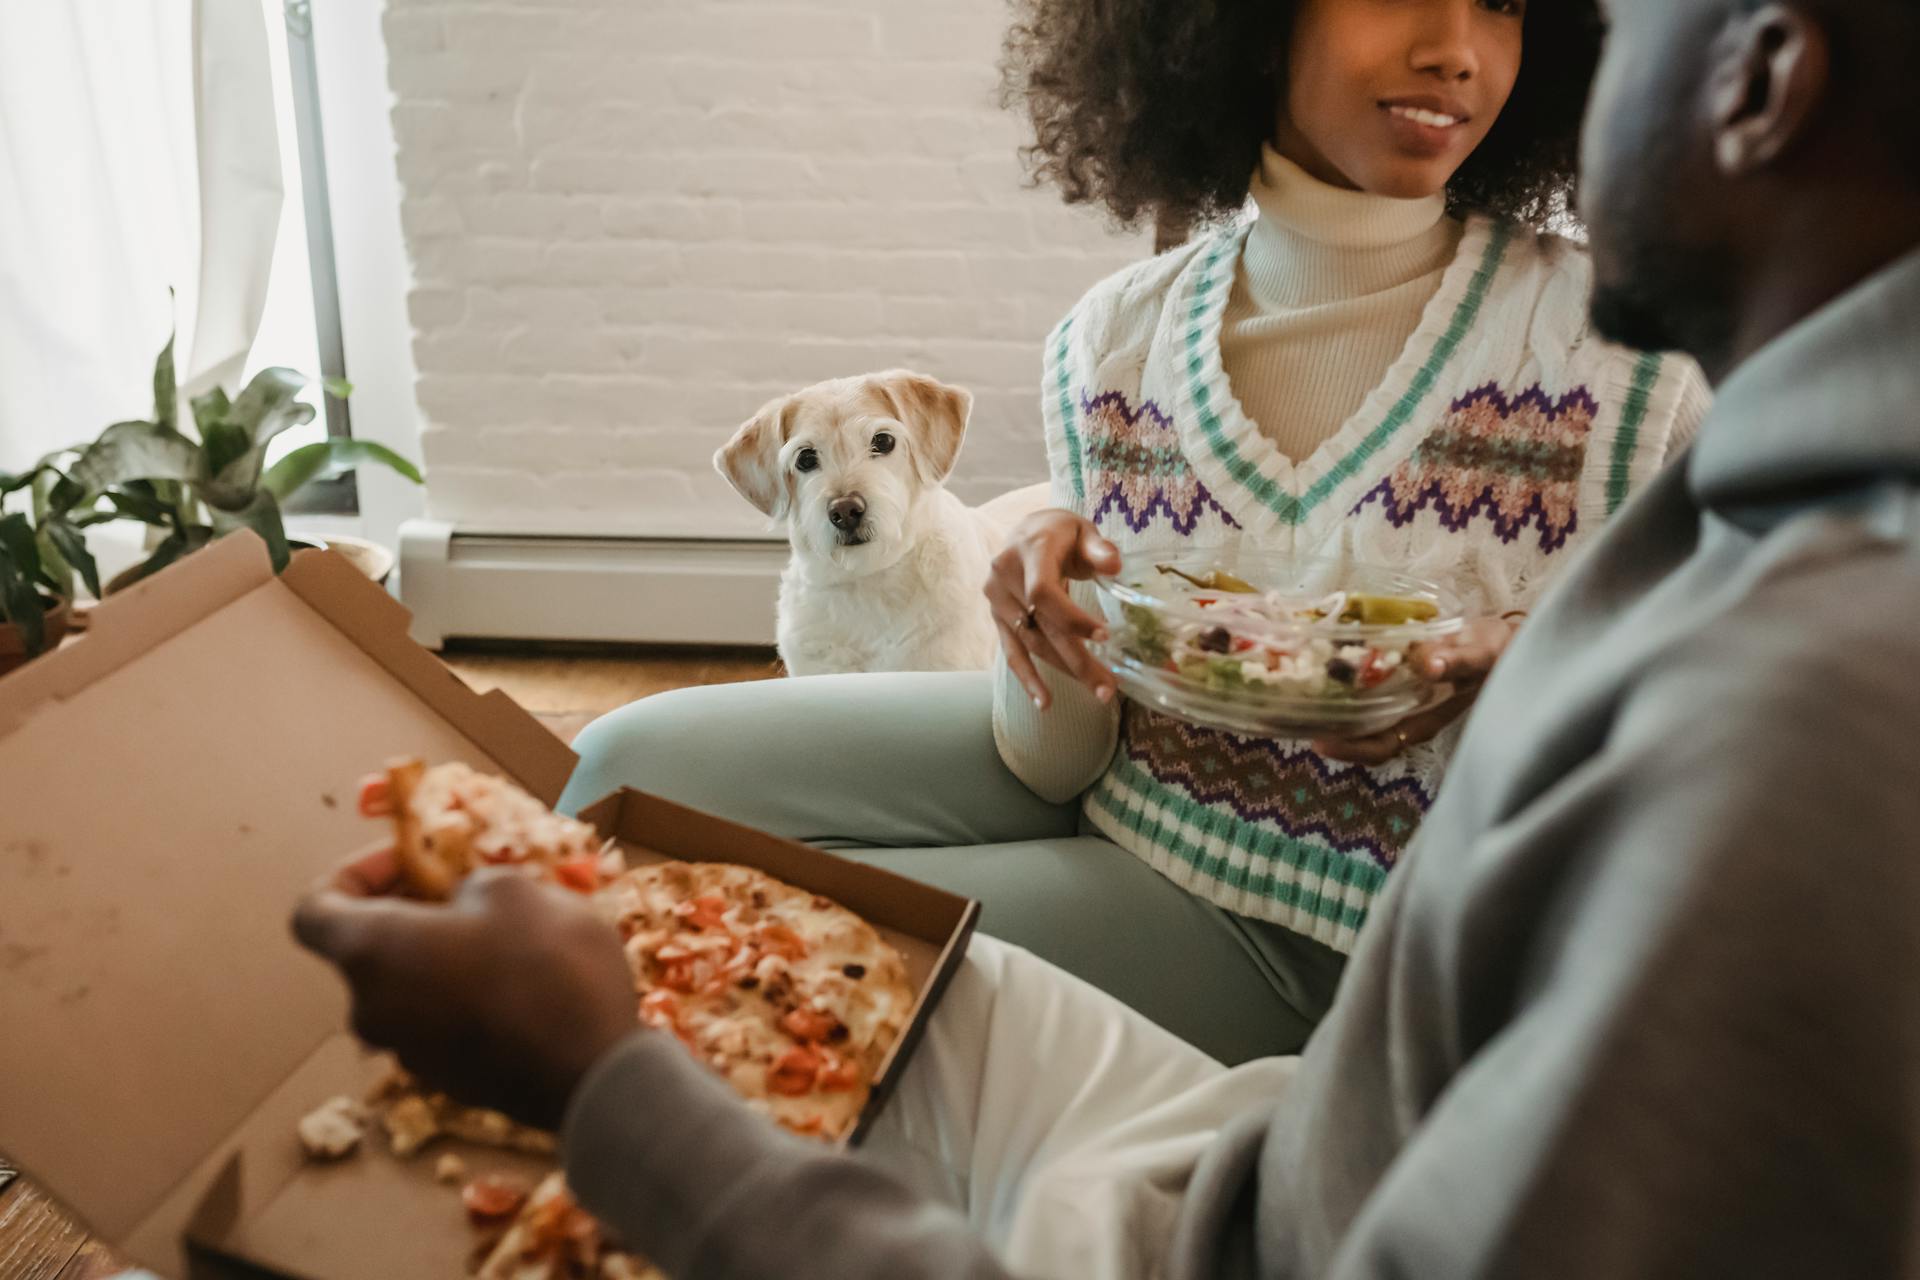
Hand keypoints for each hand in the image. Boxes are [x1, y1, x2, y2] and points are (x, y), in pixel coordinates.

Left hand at [291, 847, 637, 1131]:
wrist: (593, 1073)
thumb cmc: (546, 966)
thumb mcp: (514, 889)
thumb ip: (468, 885)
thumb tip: (463, 903)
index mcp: (370, 953)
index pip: (314, 910)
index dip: (354, 873)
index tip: (411, 859)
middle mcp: (372, 1008)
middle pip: (369, 948)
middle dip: (415, 909)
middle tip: (471, 888)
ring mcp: (407, 1052)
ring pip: (411, 985)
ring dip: (446, 952)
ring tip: (511, 932)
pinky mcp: (449, 1079)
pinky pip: (442, 1020)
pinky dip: (467, 992)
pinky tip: (526, 981)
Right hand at [985, 509, 1121, 709]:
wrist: (1026, 530)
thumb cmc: (1061, 533)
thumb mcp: (1083, 530)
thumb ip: (1098, 548)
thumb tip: (1113, 565)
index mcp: (1029, 550)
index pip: (1044, 592)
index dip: (1071, 618)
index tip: (1104, 636)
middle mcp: (1005, 575)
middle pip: (1042, 626)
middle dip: (1077, 659)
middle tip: (1108, 687)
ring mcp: (996, 598)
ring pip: (1032, 643)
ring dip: (1064, 670)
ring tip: (1098, 692)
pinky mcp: (996, 616)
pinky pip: (1011, 651)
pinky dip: (1027, 678)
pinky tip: (1044, 702)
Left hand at [1313, 615, 1519, 765]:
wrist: (1509, 641)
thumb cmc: (1499, 651)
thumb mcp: (1482, 652)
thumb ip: (1458, 660)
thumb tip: (1429, 665)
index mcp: (1426, 718)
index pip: (1381, 746)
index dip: (1350, 748)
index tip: (1320, 740)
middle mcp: (1409, 714)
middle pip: (1359, 734)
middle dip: (1326, 727)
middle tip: (1289, 712)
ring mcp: (1402, 699)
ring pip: (1359, 712)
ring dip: (1329, 705)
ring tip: (1294, 689)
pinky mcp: (1398, 679)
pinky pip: (1364, 687)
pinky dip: (1342, 679)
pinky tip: (1321, 662)